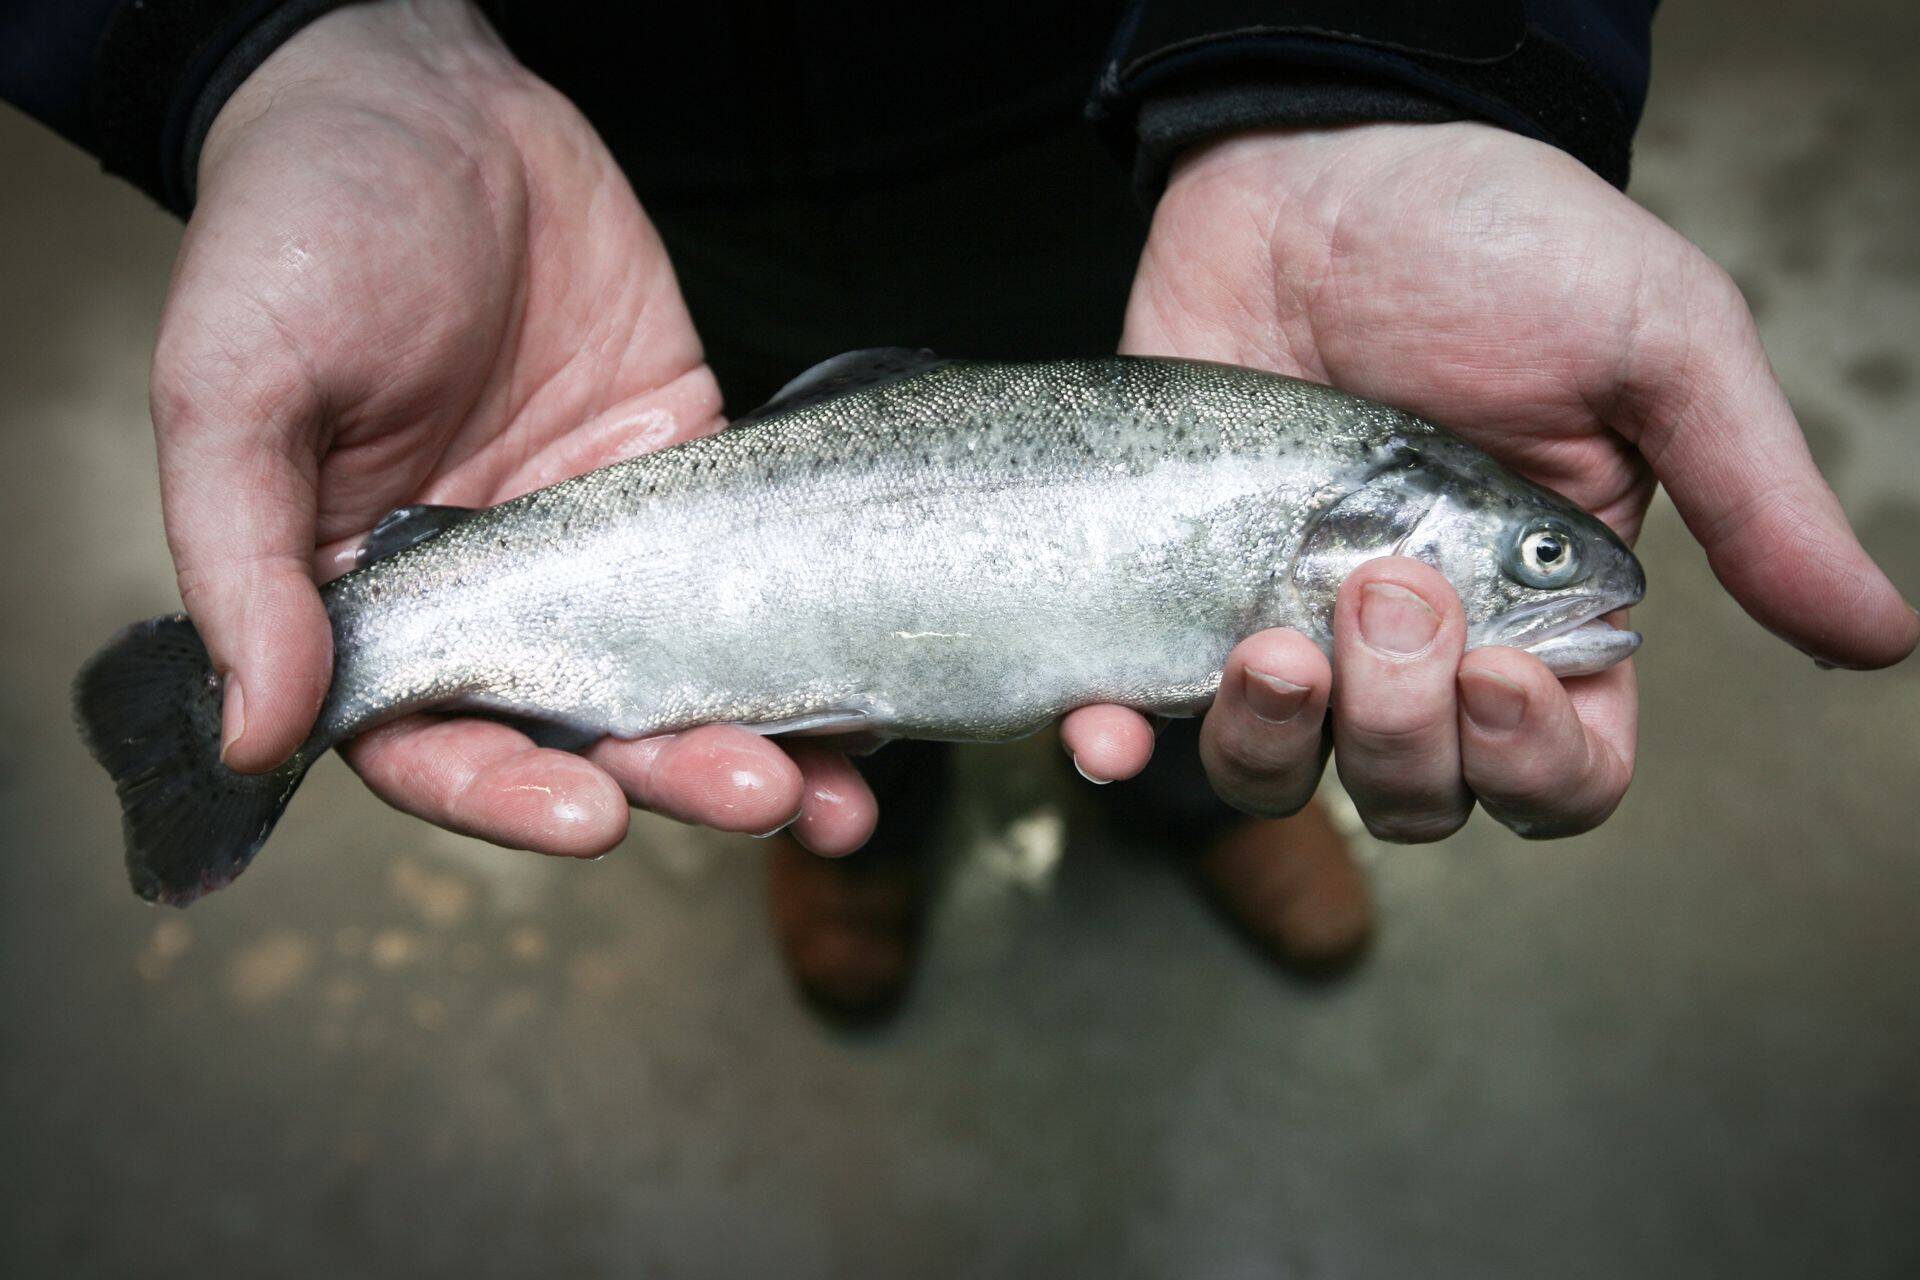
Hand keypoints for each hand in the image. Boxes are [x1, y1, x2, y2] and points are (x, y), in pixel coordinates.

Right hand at [153, 0, 874, 857]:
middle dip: (670, 775)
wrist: (425, 101)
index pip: (435, 743)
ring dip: (761, 740)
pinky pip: (756, 574)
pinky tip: (870, 698)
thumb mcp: (232, 391)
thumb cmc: (296, 231)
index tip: (587, 817)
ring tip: (833, 797)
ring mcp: (601, 544)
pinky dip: (810, 640)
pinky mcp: (687, 478)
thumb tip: (256, 734)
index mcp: (374, 603)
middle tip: (754, 792)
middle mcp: (497, 595)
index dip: (508, 795)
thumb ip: (244, 564)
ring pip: (685, 673)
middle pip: (586, 729)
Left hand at [1063, 122, 1916, 839]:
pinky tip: (1103, 730)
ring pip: (1285, 781)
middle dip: (1403, 725)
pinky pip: (1144, 717)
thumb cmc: (1495, 237)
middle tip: (1383, 587)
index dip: (1535, 763)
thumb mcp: (1657, 347)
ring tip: (1271, 638)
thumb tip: (1882, 639)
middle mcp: (1417, 641)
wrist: (1317, 158)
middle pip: (1422, 793)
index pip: (1560, 772)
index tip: (1504, 668)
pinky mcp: (1178, 584)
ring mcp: (1288, 619)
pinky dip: (1118, 745)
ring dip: (1279, 743)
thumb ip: (1754, 496)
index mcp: (1543, 608)